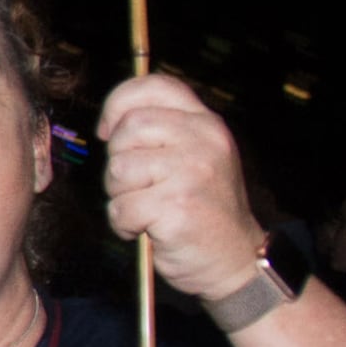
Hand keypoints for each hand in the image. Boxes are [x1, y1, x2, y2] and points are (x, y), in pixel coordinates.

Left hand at [95, 73, 268, 302]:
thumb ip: (164, 132)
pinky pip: (121, 208)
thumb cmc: (203, 209)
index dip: (119, 103)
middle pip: (129, 127)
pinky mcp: (178, 205)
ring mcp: (192, 172)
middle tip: (136, 185)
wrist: (236, 260)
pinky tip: (148, 228)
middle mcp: (204, 140)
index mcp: (206, 123)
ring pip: (119, 169)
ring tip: (147, 209)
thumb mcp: (195, 156)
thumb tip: (111, 122)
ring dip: (120, 195)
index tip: (108, 131)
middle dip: (118, 160)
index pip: (155, 86)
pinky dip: (124, 224)